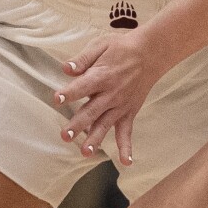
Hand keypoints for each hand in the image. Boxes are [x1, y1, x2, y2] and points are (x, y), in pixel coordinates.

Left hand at [55, 28, 172, 168]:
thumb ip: (83, 59)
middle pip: (92, 111)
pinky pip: (127, 132)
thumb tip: (66, 68)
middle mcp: (111, 94)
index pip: (83, 86)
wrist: (150, 53)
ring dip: (95, 139)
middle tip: (65, 135)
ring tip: (85, 152)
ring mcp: (120, 105)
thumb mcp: (101, 45)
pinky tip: (126, 162)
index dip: (69, 92)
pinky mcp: (128, 112)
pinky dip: (127, 147)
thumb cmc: (121, 48)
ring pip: (105, 125)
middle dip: (78, 124)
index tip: (57, 98)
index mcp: (102, 75)